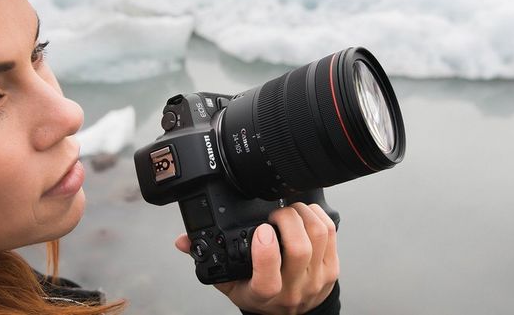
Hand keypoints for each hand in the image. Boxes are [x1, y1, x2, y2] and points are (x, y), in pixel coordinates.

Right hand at [175, 202, 338, 314]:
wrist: (292, 313)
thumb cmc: (260, 295)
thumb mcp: (231, 283)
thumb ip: (209, 261)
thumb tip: (183, 241)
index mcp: (263, 294)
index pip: (268, 278)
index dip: (266, 252)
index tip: (260, 230)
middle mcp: (292, 288)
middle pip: (299, 249)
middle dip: (287, 219)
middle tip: (274, 213)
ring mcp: (315, 278)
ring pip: (317, 236)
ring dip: (303, 214)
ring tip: (289, 209)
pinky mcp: (331, 268)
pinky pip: (330, 234)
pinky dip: (318, 215)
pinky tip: (305, 212)